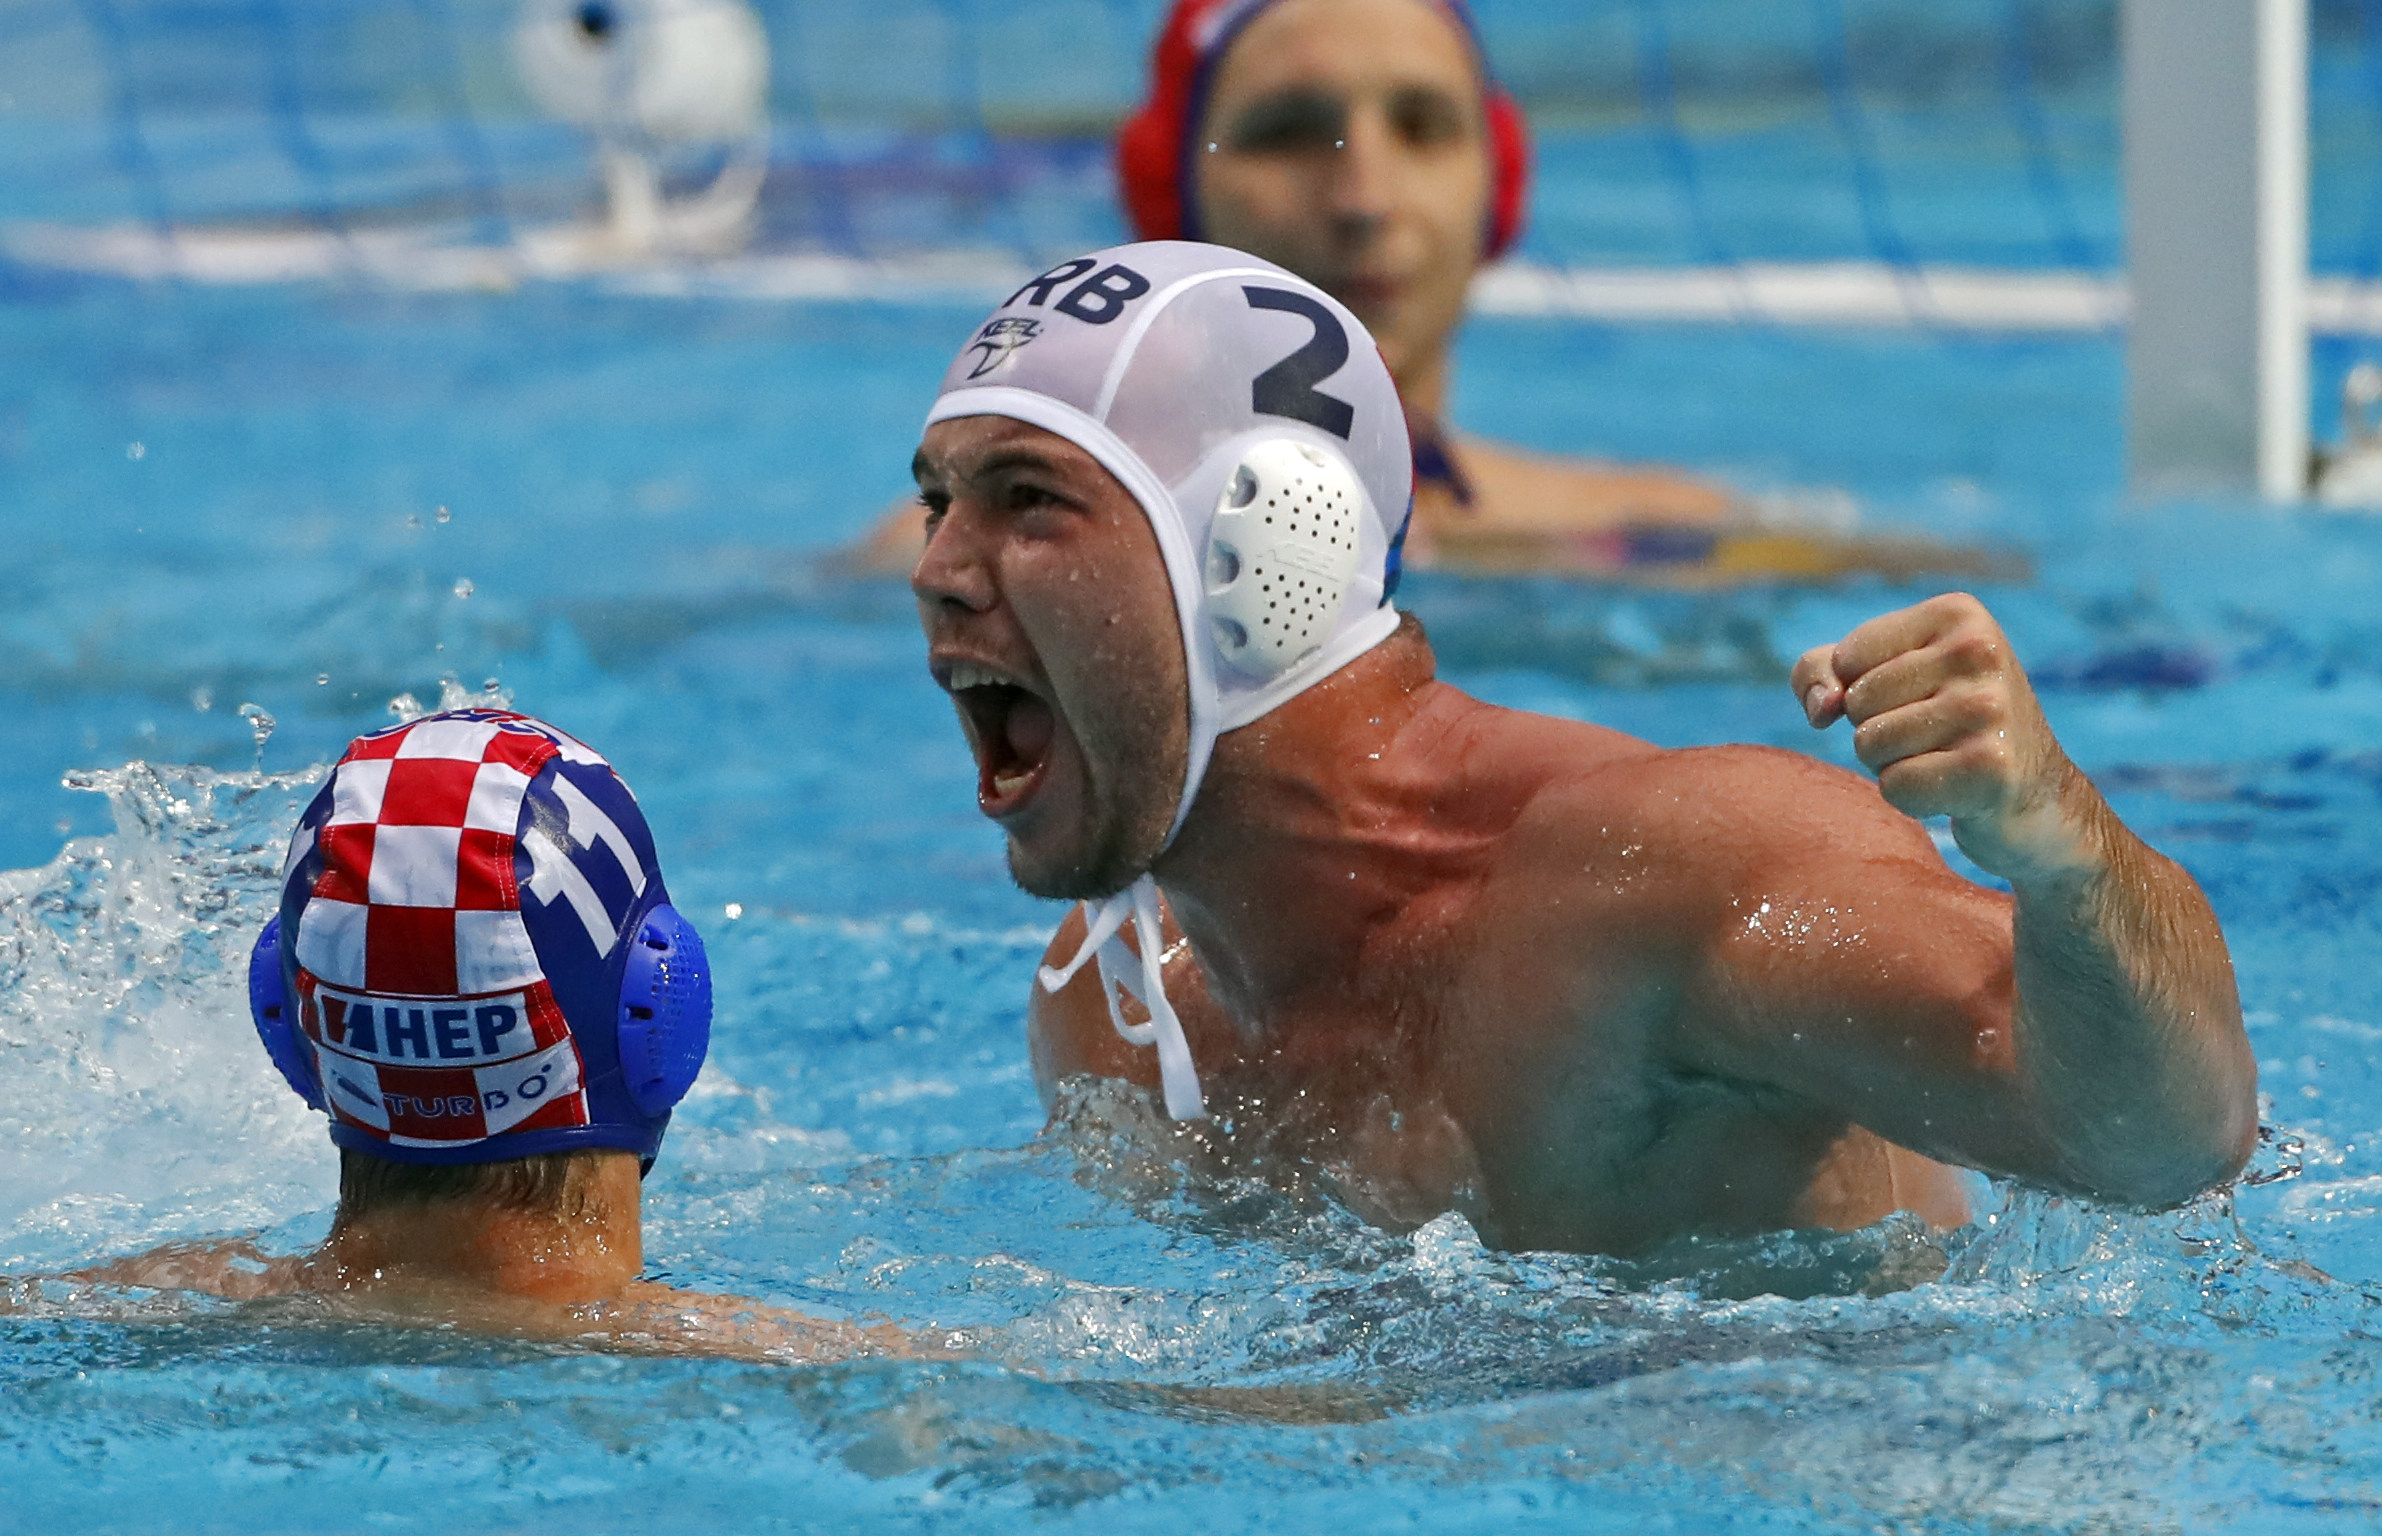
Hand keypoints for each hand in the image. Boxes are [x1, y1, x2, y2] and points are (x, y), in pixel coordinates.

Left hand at [1792, 592, 2091, 880]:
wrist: (2037, 795)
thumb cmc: (1946, 727)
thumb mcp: (1883, 677)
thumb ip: (1819, 672)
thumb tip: (1821, 707)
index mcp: (1958, 613)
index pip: (1846, 658)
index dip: (1858, 692)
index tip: (1913, 699)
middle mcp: (1981, 650)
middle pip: (1856, 703)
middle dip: (1876, 731)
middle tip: (1933, 736)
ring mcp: (1990, 708)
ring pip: (1869, 744)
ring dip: (1891, 765)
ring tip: (1942, 759)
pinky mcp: (1991, 767)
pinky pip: (1895, 786)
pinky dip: (1911, 798)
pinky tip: (1953, 789)